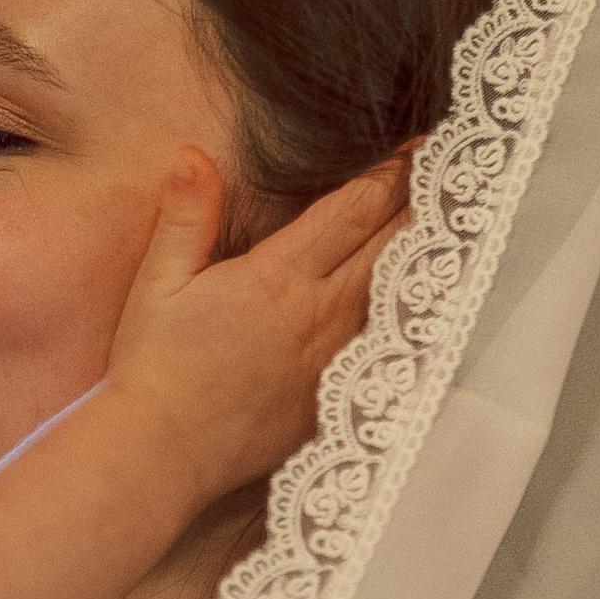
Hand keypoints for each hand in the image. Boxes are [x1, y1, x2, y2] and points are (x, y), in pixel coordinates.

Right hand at [105, 149, 409, 508]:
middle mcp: (320, 313)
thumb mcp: (158, 283)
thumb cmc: (154, 369)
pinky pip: (384, 345)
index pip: (357, 208)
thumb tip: (192, 155)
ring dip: (417, 258)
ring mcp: (335, 358)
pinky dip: (405, 315)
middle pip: (392, 245)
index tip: (419, 145)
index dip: (393, 172)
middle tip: (444, 175)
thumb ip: (186, 216)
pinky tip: (416, 304)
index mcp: (280, 276)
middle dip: (419, 205)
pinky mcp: (336, 398)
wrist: (164, 453)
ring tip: (442, 227)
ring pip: (396, 294)